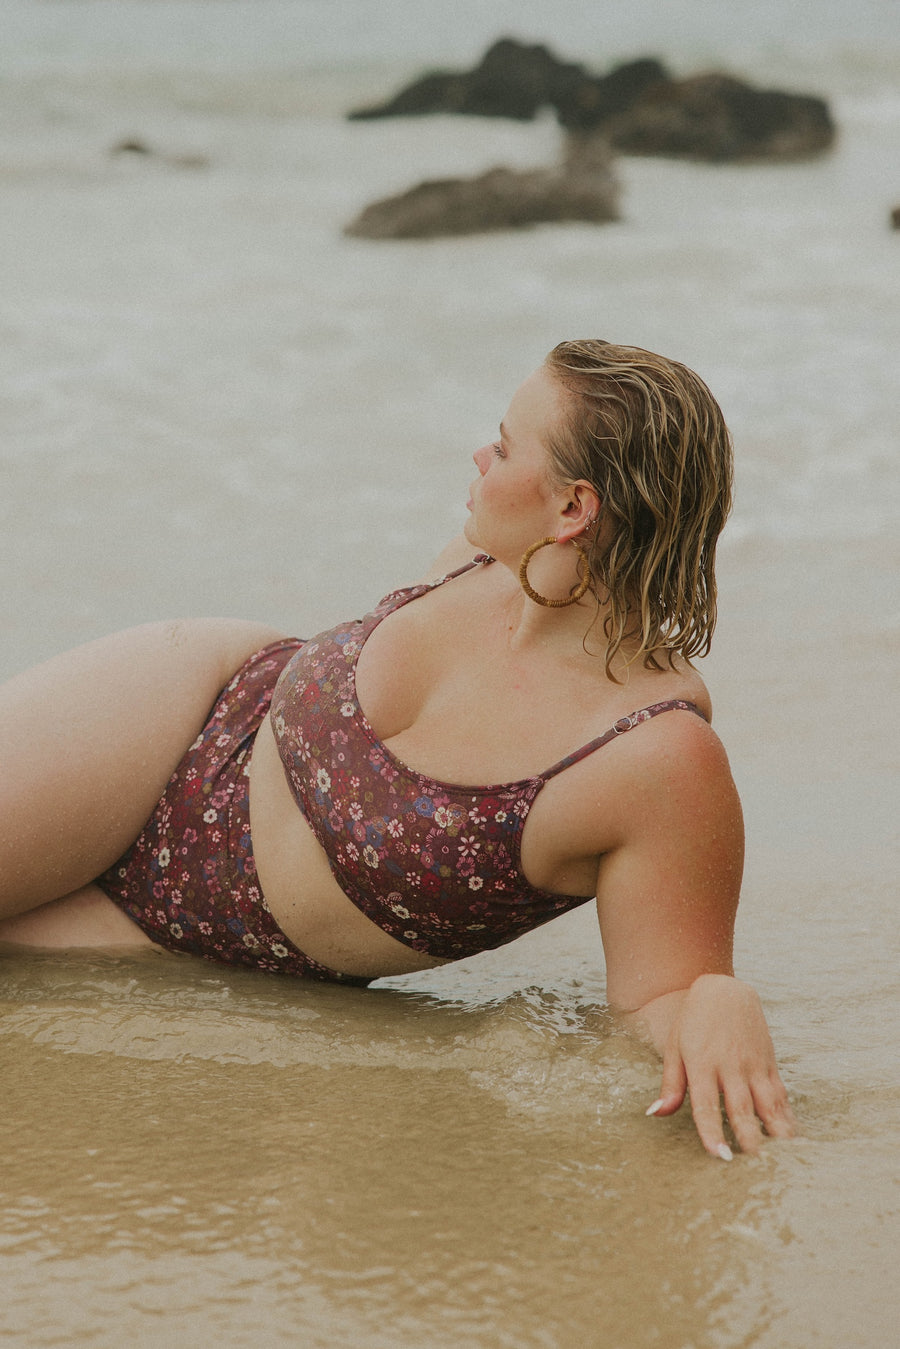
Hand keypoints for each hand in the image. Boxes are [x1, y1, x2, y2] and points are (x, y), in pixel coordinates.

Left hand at [645, 973, 796, 1157]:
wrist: (724, 990)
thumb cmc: (693, 1023)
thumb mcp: (674, 1049)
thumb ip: (670, 1085)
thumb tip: (655, 1114)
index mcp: (702, 1065)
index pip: (706, 1105)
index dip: (712, 1132)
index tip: (719, 1156)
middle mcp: (730, 1067)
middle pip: (741, 1109)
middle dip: (750, 1140)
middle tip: (756, 1169)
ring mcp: (753, 1065)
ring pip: (768, 1104)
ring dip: (776, 1133)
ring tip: (784, 1161)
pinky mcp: (769, 1063)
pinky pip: (780, 1095)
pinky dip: (788, 1117)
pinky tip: (793, 1139)